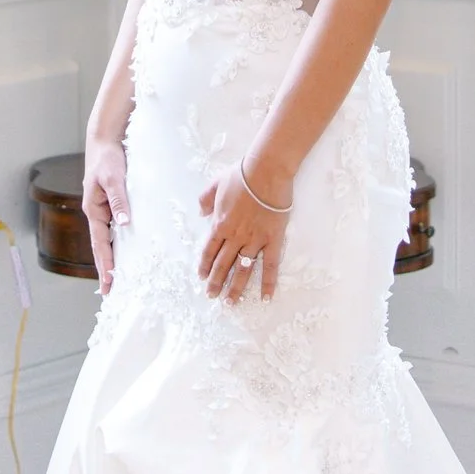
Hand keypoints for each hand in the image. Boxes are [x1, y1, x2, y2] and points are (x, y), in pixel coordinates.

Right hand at [82, 136, 129, 295]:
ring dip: (110, 258)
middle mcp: (96, 213)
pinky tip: (123, 252)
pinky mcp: (109, 205)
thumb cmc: (108, 158)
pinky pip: (113, 229)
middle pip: (101, 247)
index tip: (107, 285)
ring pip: (107, 239)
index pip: (100, 244)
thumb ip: (119, 200)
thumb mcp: (114, 178)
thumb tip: (125, 224)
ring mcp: (102, 210)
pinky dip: (116, 243)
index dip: (105, 265)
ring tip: (115, 278)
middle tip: (109, 292)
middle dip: (104, 269)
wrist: (104, 140)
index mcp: (94, 210)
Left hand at [197, 157, 289, 303]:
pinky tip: (266, 297)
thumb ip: (205, 199)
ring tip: (231, 302)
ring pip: (243, 269)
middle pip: (223, 264)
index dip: (205, 265)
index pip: (209, 250)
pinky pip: (270, 265)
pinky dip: (268, 283)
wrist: (266, 170)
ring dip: (236, 287)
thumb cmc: (242, 174)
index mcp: (220, 224)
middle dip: (216, 282)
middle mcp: (235, 236)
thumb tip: (201, 213)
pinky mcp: (273, 239)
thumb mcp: (215, 183)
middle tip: (212, 296)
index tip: (202, 278)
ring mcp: (254, 240)